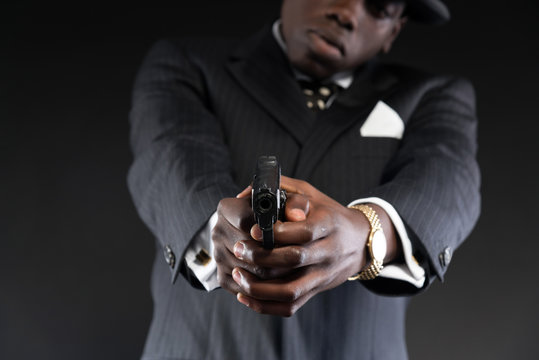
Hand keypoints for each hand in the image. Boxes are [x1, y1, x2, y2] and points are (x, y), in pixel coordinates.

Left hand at [231, 176, 373, 316]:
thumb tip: (250, 195)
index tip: (252, 229)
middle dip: (261, 257)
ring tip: (238, 275)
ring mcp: (322, 275)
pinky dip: (265, 306)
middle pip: (294, 260)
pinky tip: (245, 296)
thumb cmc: (327, 213)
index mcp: (328, 224)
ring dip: (260, 287)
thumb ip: (284, 190)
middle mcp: (328, 251)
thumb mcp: (312, 194)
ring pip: (291, 290)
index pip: (304, 231)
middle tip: (238, 249)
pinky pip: (291, 306)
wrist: (359, 241)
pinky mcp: (316, 290)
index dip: (276, 232)